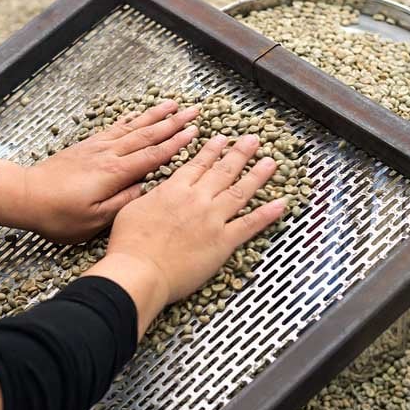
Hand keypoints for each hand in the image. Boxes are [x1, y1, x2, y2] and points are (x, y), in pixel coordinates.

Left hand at [0, 100, 200, 243]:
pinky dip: (129, 120)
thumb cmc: (58, 214)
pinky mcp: (86, 147)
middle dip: (173, 122)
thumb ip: (123, 203)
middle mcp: (108, 154)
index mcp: (114, 173)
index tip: (194, 132)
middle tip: (194, 110)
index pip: (153, 155)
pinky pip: (114, 128)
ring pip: (132, 127)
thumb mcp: (93, 220)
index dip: (176, 143)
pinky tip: (137, 115)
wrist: (25, 196)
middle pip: (147, 135)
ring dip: (154, 115)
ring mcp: (97, 148)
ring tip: (172, 104)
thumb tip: (145, 189)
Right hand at [86, 134, 287, 335]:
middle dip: (240, 153)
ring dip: (258, 174)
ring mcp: (212, 219)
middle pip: (223, 170)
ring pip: (241, 191)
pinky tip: (280, 204)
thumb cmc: (129, 245)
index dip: (212, 150)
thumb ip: (149, 197)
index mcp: (174, 190)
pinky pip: (250, 224)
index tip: (222, 139)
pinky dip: (267, 214)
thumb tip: (154, 192)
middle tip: (253, 140)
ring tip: (271, 161)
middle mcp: (197, 199)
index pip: (198, 164)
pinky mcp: (223, 241)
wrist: (139, 270)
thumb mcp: (132, 209)